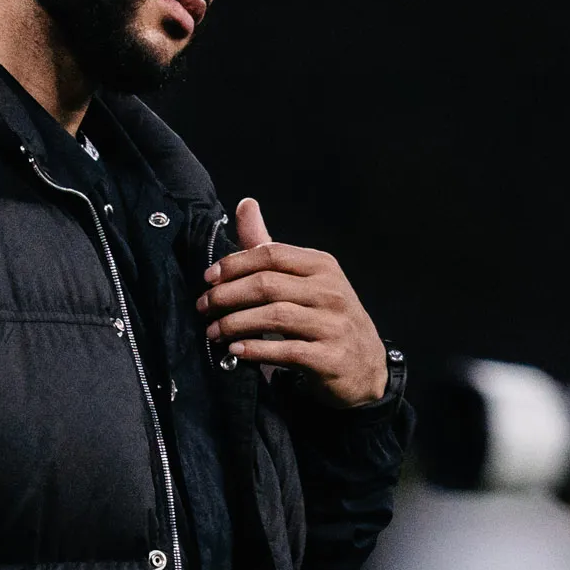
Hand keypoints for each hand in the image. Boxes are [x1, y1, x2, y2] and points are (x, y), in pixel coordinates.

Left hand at [197, 198, 388, 407]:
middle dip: (227, 295)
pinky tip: (236, 350)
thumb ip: (271, 248)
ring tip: (213, 331)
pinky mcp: (330, 357)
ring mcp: (333, 324)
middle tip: (203, 307)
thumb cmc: (328, 318)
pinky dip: (256, 349)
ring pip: (274, 316)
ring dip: (235, 323)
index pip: (271, 255)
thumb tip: (246, 204)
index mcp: (322, 266)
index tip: (208, 278)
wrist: (365, 366)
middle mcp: (330, 291)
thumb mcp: (306, 279)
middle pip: (267, 284)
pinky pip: (286, 350)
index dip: (235, 264)